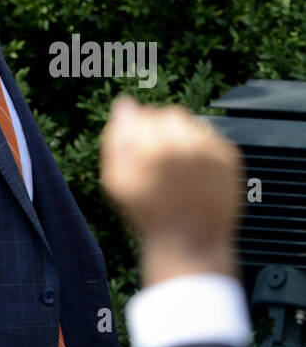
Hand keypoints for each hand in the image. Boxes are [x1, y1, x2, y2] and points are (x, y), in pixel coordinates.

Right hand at [100, 96, 241, 284]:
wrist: (189, 241)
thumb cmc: (149, 215)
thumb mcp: (117, 181)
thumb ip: (117, 139)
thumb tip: (124, 106)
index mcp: (155, 146)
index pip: (143, 114)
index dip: (136, 131)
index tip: (136, 151)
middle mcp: (187, 142)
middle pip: (170, 115)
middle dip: (160, 131)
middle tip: (155, 160)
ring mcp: (211, 149)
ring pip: (193, 124)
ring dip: (182, 138)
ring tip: (176, 167)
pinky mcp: (229, 157)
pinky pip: (212, 138)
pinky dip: (202, 148)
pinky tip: (193, 171)